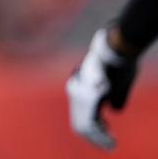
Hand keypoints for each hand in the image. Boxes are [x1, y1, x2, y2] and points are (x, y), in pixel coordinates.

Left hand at [66, 28, 138, 149]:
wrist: (116, 50)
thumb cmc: (118, 64)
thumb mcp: (116, 83)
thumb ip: (113, 97)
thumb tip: (112, 110)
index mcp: (77, 85)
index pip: (79, 112)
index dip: (92, 126)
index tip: (105, 131)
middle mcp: (75, 91)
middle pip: (80, 121)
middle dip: (94, 136)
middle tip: (109, 144)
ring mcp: (81, 95)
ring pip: (84, 126)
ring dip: (98, 138)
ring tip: (111, 144)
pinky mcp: (90, 99)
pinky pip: (91, 124)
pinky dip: (101, 136)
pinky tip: (112, 141)